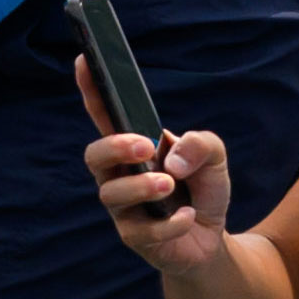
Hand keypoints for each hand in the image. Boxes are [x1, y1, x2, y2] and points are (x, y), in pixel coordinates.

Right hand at [78, 57, 234, 277]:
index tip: (84, 60)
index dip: (92, 89)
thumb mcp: (214, 156)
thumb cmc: (202, 189)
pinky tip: (189, 216)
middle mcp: (120, 175)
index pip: (105, 115)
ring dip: (141, 186)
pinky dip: (169, 222)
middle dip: (114, 147)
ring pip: (111, 194)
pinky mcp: (134, 237)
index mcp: (133, 147)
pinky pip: (141, 230)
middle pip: (93, 156)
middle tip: (145, 146)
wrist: (210, 237)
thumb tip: (173, 160)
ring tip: (170, 185)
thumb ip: (201, 143)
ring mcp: (123, 207)